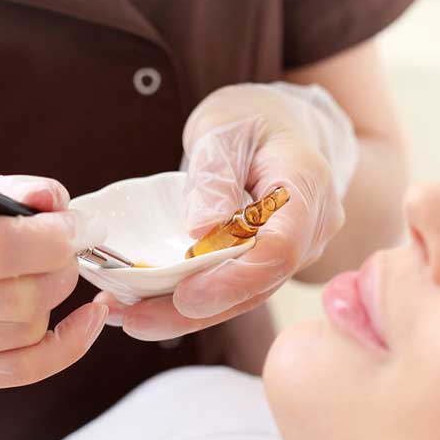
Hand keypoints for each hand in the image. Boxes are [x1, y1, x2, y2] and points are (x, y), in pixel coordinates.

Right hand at [0, 167, 108, 401]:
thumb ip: (11, 189)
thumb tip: (58, 202)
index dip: (53, 238)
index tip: (80, 227)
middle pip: (19, 296)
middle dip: (63, 267)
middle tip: (68, 247)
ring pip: (27, 330)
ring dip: (55, 298)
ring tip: (46, 271)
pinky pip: (25, 369)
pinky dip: (68, 345)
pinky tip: (86, 319)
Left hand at [99, 82, 357, 339]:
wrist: (278, 127)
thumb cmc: (251, 120)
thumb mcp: (223, 129)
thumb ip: (215, 175)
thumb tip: (201, 230)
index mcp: (306, 185)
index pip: (281, 248)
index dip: (233, 279)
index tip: (184, 295)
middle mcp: (312, 228)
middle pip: (259, 284)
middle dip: (197, 310)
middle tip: (134, 319)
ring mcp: (296, 251)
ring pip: (244, 296)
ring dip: (185, 315)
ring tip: (127, 318)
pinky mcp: (271, 265)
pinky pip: (235, 290)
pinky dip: (191, 302)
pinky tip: (144, 308)